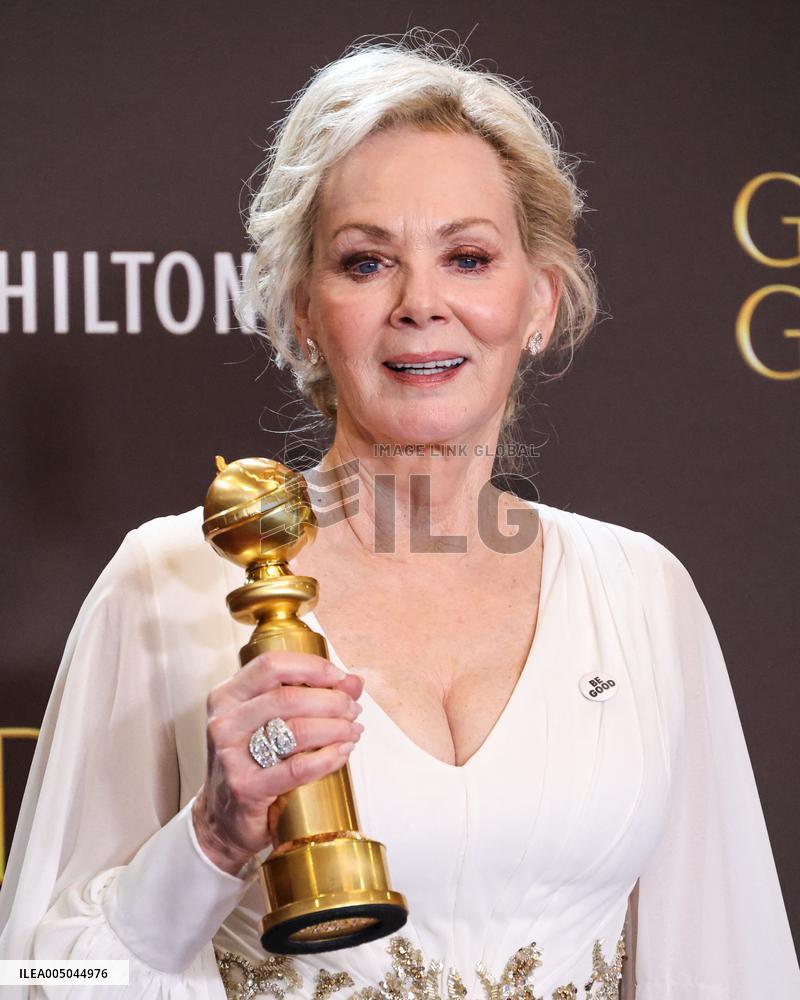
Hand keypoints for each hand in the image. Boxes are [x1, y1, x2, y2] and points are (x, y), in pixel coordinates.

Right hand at [192, 651, 363, 874]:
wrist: (223, 820)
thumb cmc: (252, 761)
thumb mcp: (271, 722)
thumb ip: (311, 695)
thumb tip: (353, 682)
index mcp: (228, 696)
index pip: (271, 665)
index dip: (311, 667)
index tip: (340, 677)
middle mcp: (225, 721)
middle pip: (288, 697)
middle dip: (331, 701)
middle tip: (353, 710)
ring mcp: (232, 756)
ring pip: (296, 730)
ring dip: (335, 728)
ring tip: (353, 731)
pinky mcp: (246, 787)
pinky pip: (297, 768)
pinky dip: (328, 758)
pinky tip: (342, 753)